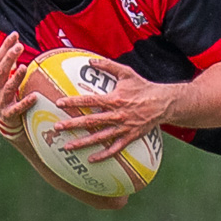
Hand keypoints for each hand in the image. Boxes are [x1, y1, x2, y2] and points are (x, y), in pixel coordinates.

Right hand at [0, 33, 32, 136]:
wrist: (4, 121)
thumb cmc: (8, 94)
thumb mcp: (8, 78)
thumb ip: (12, 63)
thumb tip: (18, 42)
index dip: (5, 47)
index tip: (14, 34)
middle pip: (1, 71)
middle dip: (9, 58)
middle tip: (19, 47)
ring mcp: (1, 101)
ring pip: (7, 88)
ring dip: (15, 78)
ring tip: (23, 67)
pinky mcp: (9, 114)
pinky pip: (17, 108)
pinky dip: (25, 102)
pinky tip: (34, 97)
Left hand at [57, 58, 175, 160]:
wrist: (163, 102)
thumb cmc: (143, 87)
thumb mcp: (126, 73)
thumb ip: (108, 66)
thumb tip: (90, 61)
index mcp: (114, 99)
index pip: (89, 100)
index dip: (73, 101)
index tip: (59, 103)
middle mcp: (117, 115)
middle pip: (91, 121)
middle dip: (72, 124)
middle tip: (57, 127)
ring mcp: (123, 128)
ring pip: (99, 137)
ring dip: (82, 143)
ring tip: (67, 146)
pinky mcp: (130, 137)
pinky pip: (114, 148)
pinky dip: (103, 155)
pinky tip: (91, 159)